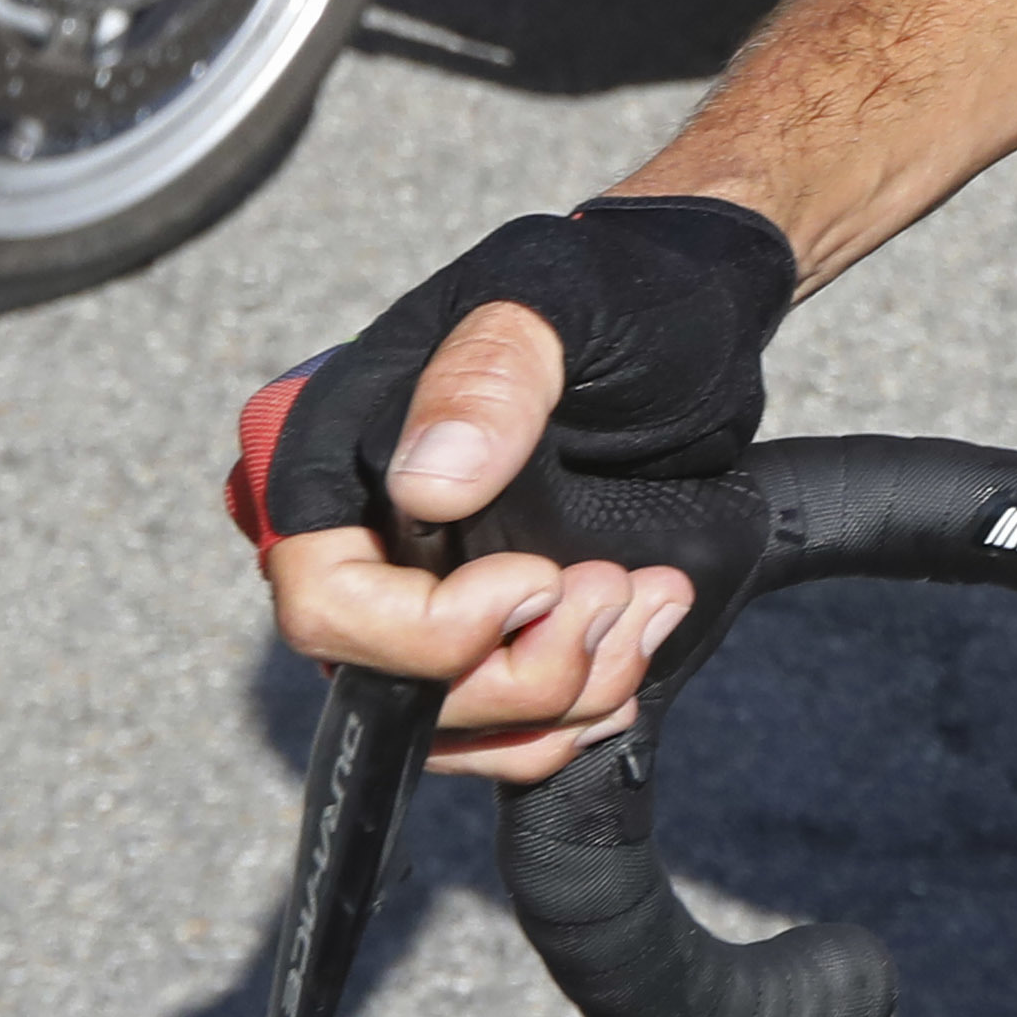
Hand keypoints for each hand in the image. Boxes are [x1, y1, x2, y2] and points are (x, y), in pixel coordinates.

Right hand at [229, 197, 794, 790]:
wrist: (693, 316)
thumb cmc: (616, 291)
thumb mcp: (557, 306)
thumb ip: (489, 378)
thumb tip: (425, 485)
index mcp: (342, 461)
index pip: (323, 602)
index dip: (422, 631)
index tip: (537, 580)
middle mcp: (375, 541)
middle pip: (396, 687)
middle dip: (522, 671)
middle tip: (617, 589)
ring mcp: (436, 592)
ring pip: (462, 721)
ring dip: (569, 691)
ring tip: (650, 599)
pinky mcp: (506, 625)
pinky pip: (511, 724)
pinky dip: (583, 707)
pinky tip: (644, 631)